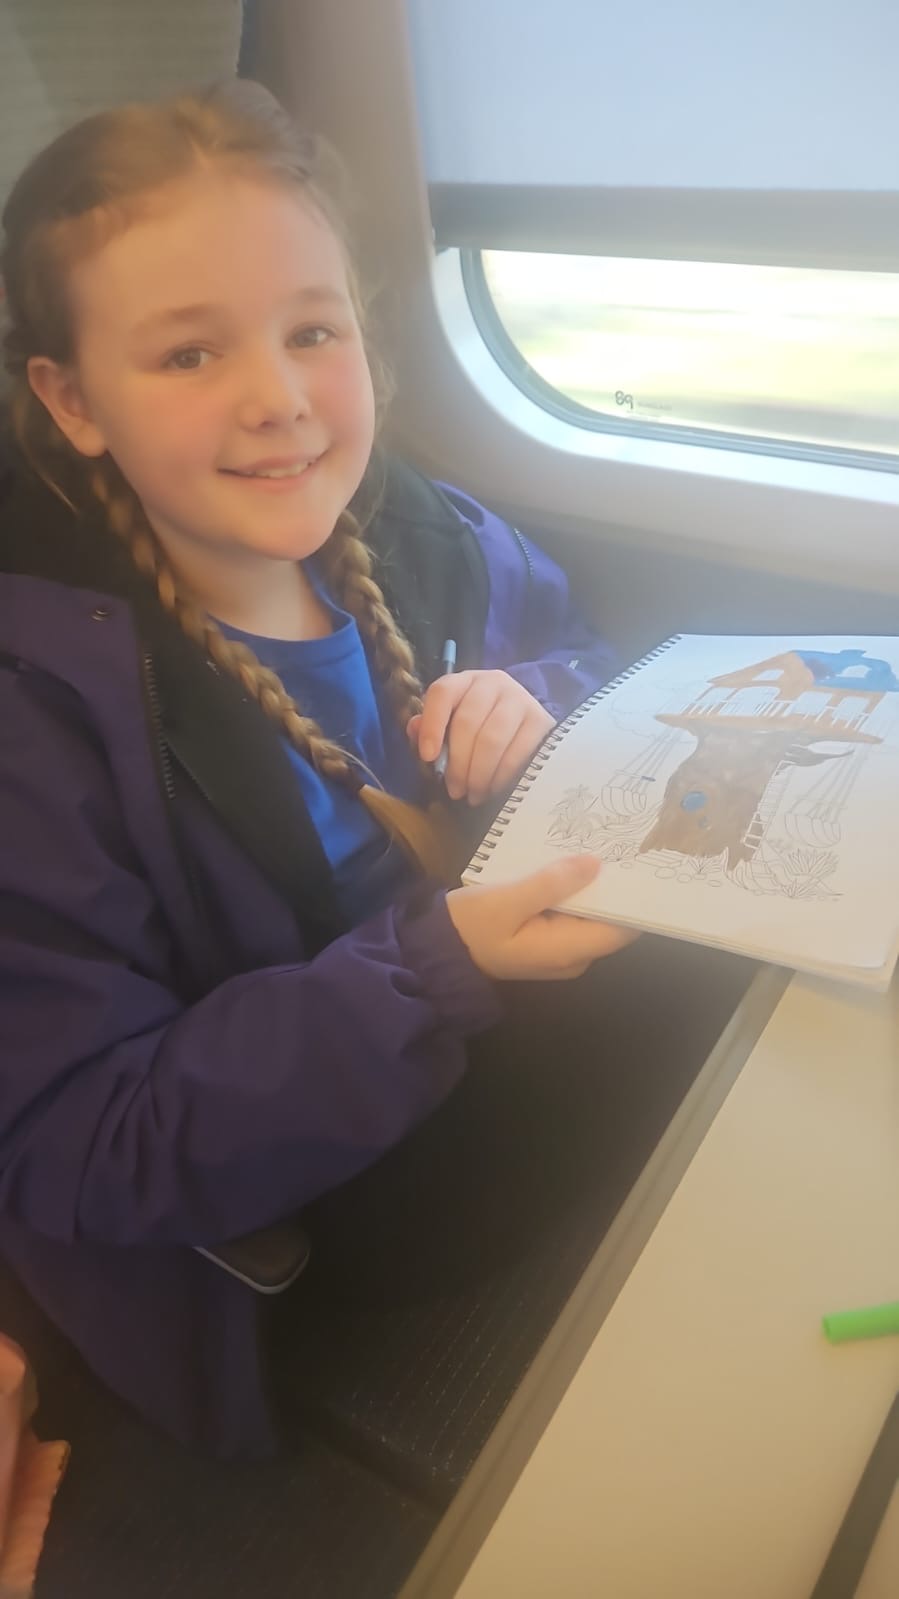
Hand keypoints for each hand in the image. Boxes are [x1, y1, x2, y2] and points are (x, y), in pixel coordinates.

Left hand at [408, 670, 554, 804]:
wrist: (526, 724)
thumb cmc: (480, 727)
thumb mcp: (452, 723)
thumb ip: (429, 727)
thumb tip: (414, 729)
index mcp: (464, 681)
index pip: (442, 692)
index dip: (432, 725)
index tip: (428, 757)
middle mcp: (492, 683)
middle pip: (467, 721)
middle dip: (457, 763)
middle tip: (454, 790)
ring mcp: (519, 699)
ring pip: (492, 739)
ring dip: (479, 773)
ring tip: (473, 795)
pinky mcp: (540, 720)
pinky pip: (518, 752)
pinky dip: (502, 776)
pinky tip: (494, 790)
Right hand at [445, 854, 638, 980]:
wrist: (438, 952)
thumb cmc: (470, 927)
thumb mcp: (507, 900)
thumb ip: (551, 883)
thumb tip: (595, 864)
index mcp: (569, 951)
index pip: (623, 928)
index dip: (633, 898)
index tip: (639, 863)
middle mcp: (573, 957)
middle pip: (610, 920)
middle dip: (612, 886)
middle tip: (616, 842)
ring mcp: (561, 951)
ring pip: (590, 915)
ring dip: (591, 886)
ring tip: (596, 846)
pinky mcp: (548, 941)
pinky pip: (571, 916)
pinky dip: (572, 893)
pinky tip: (568, 865)